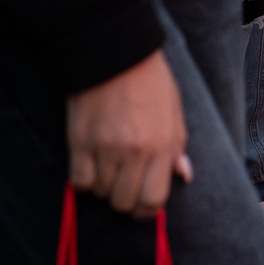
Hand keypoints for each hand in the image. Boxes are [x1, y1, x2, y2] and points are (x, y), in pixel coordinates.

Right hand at [66, 51, 189, 217]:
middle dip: (126, 200)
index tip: (143, 205)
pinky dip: (84, 181)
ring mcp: (106, 148)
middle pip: (125, 202)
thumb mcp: (174, 110)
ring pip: (102, 194)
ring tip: (108, 166)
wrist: (116, 54)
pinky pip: (79, 182)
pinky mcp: (79, 143)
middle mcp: (135, 152)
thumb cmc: (150, 81)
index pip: (154, 199)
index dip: (148, 210)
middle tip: (124, 184)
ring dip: (105, 187)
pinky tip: (90, 165)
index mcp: (163, 144)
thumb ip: (178, 146)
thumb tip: (184, 176)